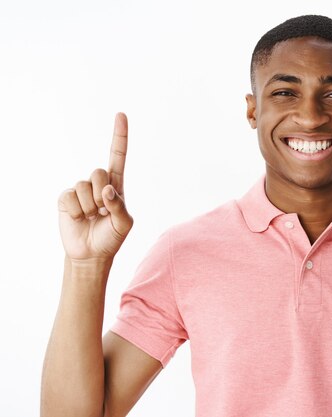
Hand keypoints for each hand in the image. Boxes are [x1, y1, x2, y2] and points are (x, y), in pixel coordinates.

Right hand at [57, 113, 133, 261]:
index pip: (118, 156)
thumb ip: (119, 206)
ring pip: (85, 186)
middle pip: (99, 172)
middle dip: (103, 194)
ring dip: (90, 206)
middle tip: (102, 211)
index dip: (119, 136)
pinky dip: (77, 211)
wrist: (91, 254)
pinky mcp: (66, 199)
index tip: (121, 115)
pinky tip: (80, 218)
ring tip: (92, 217)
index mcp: (116, 185)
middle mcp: (98, 184)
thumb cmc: (111, 237)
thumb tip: (108, 190)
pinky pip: (71, 197)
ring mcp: (80, 190)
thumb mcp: (124, 224)